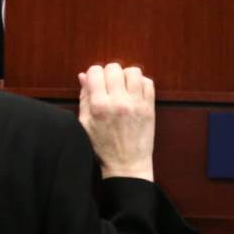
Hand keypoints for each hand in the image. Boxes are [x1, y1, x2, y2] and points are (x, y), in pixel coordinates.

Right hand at [77, 63, 154, 180]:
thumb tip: (83, 75)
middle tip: (109, 86)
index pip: (95, 71)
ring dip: (126, 76)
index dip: (93, 74)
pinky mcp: (149, 108)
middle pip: (113, 68)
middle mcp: (118, 102)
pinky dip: (141, 83)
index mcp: (99, 106)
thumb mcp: (86, 124)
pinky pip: (148, 82)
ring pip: (133, 71)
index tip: (95, 82)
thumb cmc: (103, 147)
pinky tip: (134, 92)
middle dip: (108, 73)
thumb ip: (84, 98)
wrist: (127, 166)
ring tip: (123, 87)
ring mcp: (136, 104)